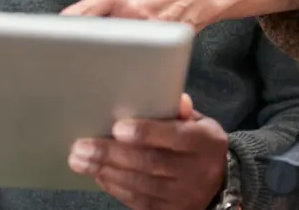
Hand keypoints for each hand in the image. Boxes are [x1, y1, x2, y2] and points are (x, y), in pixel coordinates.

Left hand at [69, 94, 229, 209]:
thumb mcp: (199, 123)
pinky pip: (138, 201)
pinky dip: (114, 187)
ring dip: (106, 171)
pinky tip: (98, 174)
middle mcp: (197, 171)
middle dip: (112, 154)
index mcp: (206, 142)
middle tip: (82, 146)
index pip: (175, 137)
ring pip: (140, 184)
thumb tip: (176, 99)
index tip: (117, 127)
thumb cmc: (198, 144)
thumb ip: (182, 112)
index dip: (146, 132)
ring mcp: (183, 196)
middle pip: (151, 162)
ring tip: (80, 160)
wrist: (217, 183)